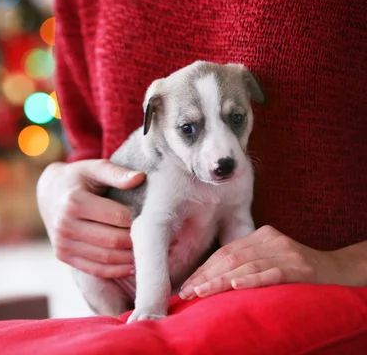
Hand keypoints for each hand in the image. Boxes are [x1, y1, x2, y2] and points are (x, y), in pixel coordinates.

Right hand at [37, 159, 144, 277]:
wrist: (48, 194)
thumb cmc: (78, 179)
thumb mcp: (94, 168)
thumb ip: (116, 173)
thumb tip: (140, 178)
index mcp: (74, 201)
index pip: (117, 217)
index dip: (138, 219)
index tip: (152, 219)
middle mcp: (65, 224)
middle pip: (113, 240)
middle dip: (137, 242)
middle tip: (158, 240)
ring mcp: (62, 243)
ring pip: (106, 258)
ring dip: (130, 259)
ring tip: (149, 253)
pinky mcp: (63, 255)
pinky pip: (95, 269)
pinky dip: (116, 270)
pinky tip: (132, 265)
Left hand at [179, 225, 356, 299]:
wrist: (340, 270)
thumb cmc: (298, 270)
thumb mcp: (270, 259)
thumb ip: (246, 263)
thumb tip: (209, 280)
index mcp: (261, 235)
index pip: (225, 252)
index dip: (204, 269)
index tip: (187, 286)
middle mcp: (271, 239)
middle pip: (231, 257)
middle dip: (206, 276)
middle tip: (188, 292)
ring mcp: (286, 252)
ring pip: (246, 265)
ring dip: (221, 281)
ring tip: (202, 292)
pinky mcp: (300, 267)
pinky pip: (272, 273)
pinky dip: (252, 280)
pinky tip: (235, 286)